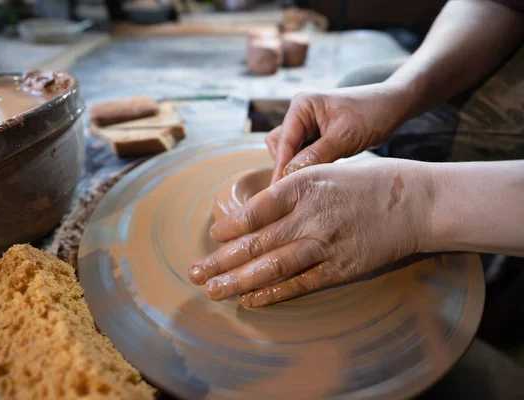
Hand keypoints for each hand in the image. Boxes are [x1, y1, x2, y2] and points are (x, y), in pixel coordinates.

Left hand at [188, 158, 433, 306]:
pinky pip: (300, 283)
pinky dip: (273, 293)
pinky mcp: (341, 267)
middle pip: (255, 242)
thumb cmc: (371, 181)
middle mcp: (311, 215)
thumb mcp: (327, 170)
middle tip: (195, 272)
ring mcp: (326, 244)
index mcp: (304, 185)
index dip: (230, 226)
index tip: (214, 235)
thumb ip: (292, 188)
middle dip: (220, 260)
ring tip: (213, 290)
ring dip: (238, 281)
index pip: (255, 209)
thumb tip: (258, 205)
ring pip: (272, 266)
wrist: (417, 202)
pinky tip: (251, 300)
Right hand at [267, 83, 408, 182]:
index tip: (280, 191)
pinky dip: (308, 165)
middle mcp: (299, 113)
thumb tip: (290, 175)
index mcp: (302, 105)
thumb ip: (316, 155)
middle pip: (280, 146)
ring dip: (298, 166)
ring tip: (313, 181)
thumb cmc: (372, 114)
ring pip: (289, 152)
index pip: (284, 141)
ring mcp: (306, 125)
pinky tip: (319, 176)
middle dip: (288, 166)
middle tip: (299, 189)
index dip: (282, 167)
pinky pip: (302, 154)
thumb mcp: (345, 137)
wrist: (392, 106)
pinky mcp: (314, 136)